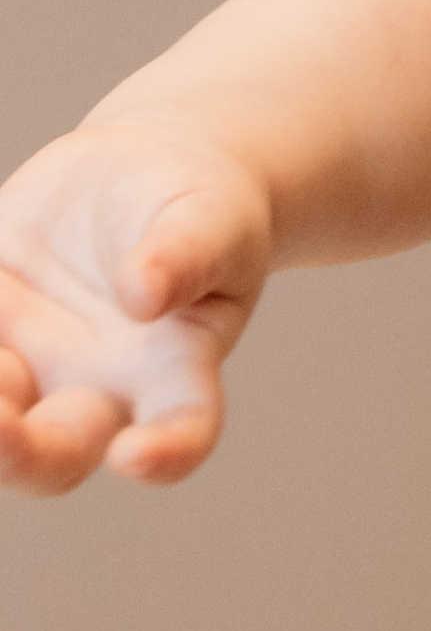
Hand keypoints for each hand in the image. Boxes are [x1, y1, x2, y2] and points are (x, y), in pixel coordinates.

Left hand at [0, 116, 273, 493]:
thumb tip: (145, 295)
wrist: (142, 174)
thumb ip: (184, 254)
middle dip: (16, 453)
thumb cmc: (202, 211)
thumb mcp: (211, 219)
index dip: (164, 455)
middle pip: (54, 455)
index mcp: (174, 373)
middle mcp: (95, 389)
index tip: (135, 456)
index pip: (180, 429)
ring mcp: (30, 365)